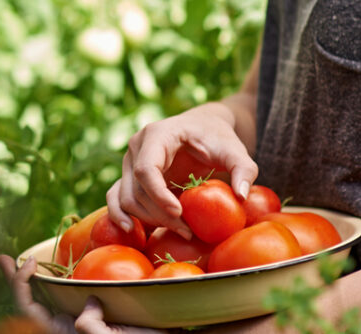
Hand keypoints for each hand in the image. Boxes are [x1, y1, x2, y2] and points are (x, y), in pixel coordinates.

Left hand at [0, 255, 165, 333]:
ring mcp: (75, 319)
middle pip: (28, 301)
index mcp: (62, 333)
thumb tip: (87, 303)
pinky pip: (65, 295)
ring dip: (28, 279)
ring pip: (44, 298)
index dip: (20, 283)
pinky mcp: (91, 313)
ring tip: (15, 260)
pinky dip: (54, 281)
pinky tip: (53, 270)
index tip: (29, 261)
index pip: (27, 307)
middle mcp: (64, 326)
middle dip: (12, 279)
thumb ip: (89, 327)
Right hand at [106, 102, 258, 238]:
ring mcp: (129, 162)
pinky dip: (122, 216)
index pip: (146, 169)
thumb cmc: (217, 138)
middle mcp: (136, 147)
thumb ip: (244, 169)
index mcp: (157, 134)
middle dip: (160, 215)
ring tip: (181, 230)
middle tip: (188, 230)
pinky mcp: (128, 177)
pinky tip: (134, 232)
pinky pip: (117, 199)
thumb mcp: (235, 150)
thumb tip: (241, 196)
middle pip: (136, 189)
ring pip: (126, 199)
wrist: (202, 128)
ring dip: (149, 220)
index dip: (159, 195)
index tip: (180, 213)